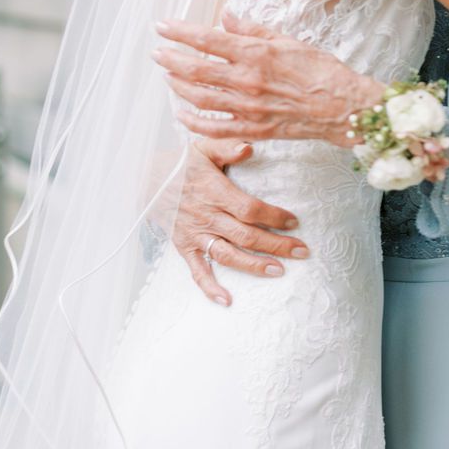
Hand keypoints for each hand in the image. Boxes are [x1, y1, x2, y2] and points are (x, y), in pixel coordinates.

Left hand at [153, 13, 383, 144]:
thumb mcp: (288, 40)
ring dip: (178, 86)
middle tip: (157, 51)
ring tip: (167, 76)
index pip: (207, 40)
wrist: (343, 106)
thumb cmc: (321, 70)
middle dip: (171, 58)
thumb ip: (252, 30)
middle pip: (196, 69)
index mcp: (256, 54)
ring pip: (200, 98)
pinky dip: (193, 123)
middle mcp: (247, 81)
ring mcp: (248, 107)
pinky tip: (181, 114)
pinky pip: (215, 128)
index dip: (180, 32)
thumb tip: (226, 16)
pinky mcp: (253, 128)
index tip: (162, 26)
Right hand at [173, 138, 307, 305]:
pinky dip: (210, 288)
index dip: (273, 217)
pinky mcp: (184, 247)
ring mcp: (195, 234)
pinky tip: (227, 300)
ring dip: (253, 265)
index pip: (249, 209)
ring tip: (278, 271)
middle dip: (276, 245)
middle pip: (245, 235)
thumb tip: (249, 147)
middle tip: (302, 251)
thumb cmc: (182, 163)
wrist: (147, 180)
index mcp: (214, 192)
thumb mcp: (204, 147)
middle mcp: (206, 216)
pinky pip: (197, 271)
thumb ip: (228, 147)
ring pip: (227, 255)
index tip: (294, 222)